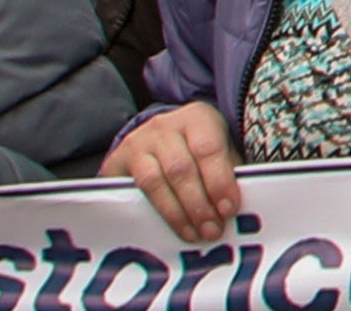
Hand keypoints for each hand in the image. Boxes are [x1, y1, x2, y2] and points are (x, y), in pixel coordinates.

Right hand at [110, 100, 244, 239]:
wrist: (156, 137)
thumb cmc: (197, 146)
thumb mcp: (218, 147)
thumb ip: (227, 172)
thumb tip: (233, 208)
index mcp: (197, 117)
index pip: (208, 149)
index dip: (219, 181)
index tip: (229, 209)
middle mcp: (164, 126)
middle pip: (180, 168)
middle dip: (198, 204)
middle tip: (212, 230)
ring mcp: (137, 143)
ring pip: (154, 182)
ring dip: (176, 214)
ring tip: (194, 234)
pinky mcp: (116, 162)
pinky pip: (133, 191)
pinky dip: (153, 212)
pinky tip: (167, 229)